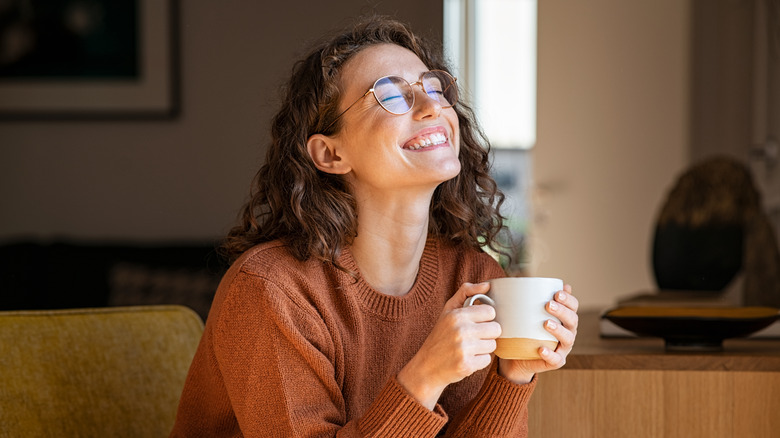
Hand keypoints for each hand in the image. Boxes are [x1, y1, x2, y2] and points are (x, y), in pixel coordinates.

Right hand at [397, 282, 500, 409]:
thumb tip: (487, 285)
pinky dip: (479, 361)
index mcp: (457, 315)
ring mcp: (464, 349)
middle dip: (487, 334)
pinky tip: (467, 359)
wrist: (426, 367)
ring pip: (493, 345)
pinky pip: (487, 360)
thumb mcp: (448, 310)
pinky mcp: (467, 365)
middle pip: (496, 329)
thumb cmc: (440, 336)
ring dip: (483, 348)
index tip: (476, 323)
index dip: (485, 318)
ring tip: (469, 348)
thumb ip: (466, 292)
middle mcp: (460, 330)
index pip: (490, 312)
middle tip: (474, 337)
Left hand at [498, 284, 578, 383]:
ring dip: (558, 330)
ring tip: (546, 323)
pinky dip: (550, 354)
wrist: (517, 357)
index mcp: (564, 318)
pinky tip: (541, 348)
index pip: (573, 306)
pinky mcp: (555, 362)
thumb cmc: (524, 330)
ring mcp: (563, 348)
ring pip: (568, 339)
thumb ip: (527, 299)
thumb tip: (524, 279)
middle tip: (548, 305)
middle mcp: (567, 332)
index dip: (569, 299)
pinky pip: (556, 359)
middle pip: (572, 320)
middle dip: (562, 311)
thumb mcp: (524, 313)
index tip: (557, 293)